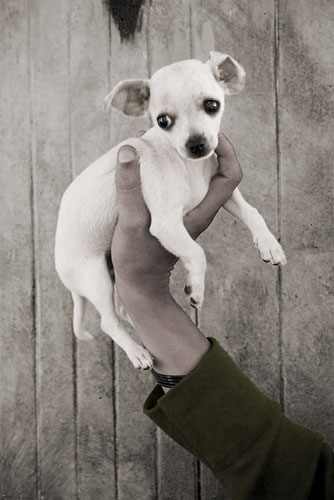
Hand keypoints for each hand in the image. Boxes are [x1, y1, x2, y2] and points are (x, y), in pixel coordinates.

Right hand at [111, 131, 242, 374]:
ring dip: (188, 155)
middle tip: (184, 127)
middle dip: (204, 145)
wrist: (137, 287)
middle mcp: (200, 210)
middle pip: (218, 170)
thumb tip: (128, 150)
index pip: (231, 175)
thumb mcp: (131, 222)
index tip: (209, 134)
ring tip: (166, 137)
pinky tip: (153, 158)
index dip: (227, 150)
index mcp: (200, 212)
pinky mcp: (175, 214)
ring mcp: (188, 212)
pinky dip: (173, 166)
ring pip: (199, 176)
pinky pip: (182, 182)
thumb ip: (130, 188)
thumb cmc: (136, 260)